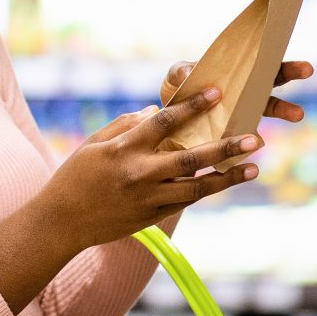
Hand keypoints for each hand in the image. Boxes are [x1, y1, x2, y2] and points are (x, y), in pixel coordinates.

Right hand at [38, 89, 264, 251]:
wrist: (61, 222)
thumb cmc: (75, 176)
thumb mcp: (95, 143)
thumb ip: (127, 125)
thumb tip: (156, 112)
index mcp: (124, 149)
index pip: (165, 122)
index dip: (193, 106)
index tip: (217, 93)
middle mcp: (140, 174)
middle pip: (191, 158)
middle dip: (225, 148)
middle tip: (255, 138)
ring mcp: (148, 198)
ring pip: (196, 186)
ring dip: (227, 177)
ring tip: (253, 167)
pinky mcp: (151, 217)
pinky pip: (186, 201)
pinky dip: (207, 190)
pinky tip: (225, 180)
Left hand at [161, 59, 314, 123]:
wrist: (170, 123)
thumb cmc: (179, 92)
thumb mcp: (175, 78)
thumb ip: (180, 72)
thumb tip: (189, 71)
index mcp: (235, 71)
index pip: (260, 59)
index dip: (275, 52)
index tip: (291, 46)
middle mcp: (246, 90)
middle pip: (273, 78)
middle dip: (291, 71)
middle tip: (307, 69)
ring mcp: (244, 111)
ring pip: (269, 106)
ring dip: (286, 109)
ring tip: (299, 114)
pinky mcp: (236, 132)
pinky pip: (248, 133)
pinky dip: (254, 137)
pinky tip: (259, 139)